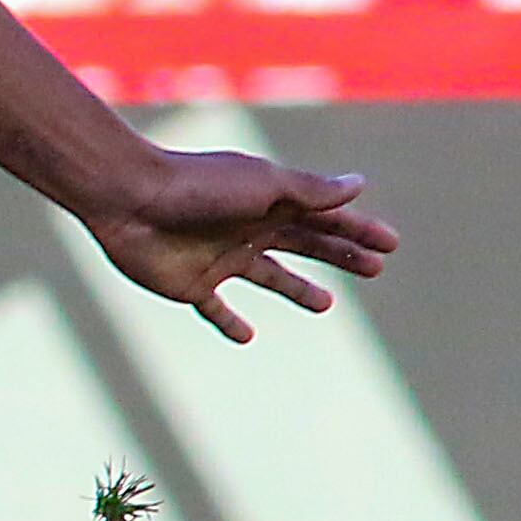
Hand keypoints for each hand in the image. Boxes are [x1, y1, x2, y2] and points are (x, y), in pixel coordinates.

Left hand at [76, 148, 396, 342]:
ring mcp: (219, 257)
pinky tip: (246, 336)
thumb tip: (359, 185)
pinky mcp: (190, 283)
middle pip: (305, 245)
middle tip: (376, 268)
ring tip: (325, 304)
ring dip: (296, 289)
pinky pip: (214, 309)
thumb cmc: (199, 187)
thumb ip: (310, 190)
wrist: (129, 199)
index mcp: (269, 202)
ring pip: (268, 276)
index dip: (358, 230)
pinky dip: (229, 322)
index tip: (390, 243)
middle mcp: (248, 228)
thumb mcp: (264, 186)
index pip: (325, 218)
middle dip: (340, 255)